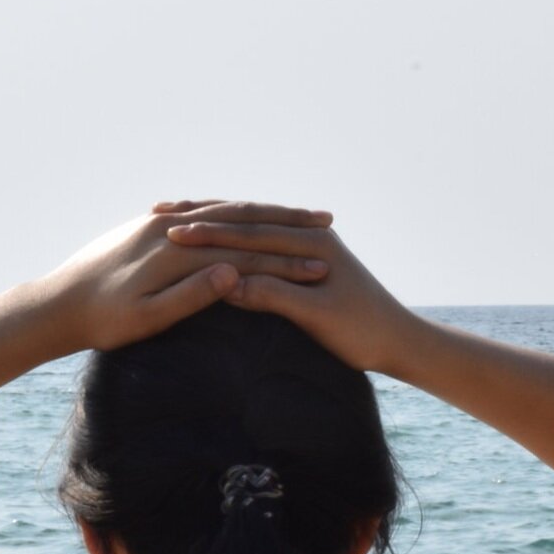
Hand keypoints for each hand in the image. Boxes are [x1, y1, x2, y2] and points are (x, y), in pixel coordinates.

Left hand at [39, 201, 334, 354]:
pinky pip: (200, 217)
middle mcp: (169, 226)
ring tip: (299, 217)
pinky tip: (249, 227)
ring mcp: (156, 223)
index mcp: (175, 247)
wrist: (55, 305)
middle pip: (240, 216)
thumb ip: (191, 294)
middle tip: (328, 218)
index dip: (287, 252)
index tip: (327, 259)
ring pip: (222, 213)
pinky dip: (231, 218)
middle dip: (284, 217)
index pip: (245, 243)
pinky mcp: (148, 229)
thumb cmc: (102, 321)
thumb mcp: (148, 317)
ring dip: (262, 213)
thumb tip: (233, 273)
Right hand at [163, 217, 423, 375]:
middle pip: (245, 221)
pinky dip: (227, 238)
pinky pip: (255, 242)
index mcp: (312, 242)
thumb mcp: (316, 316)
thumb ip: (273, 295)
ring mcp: (306, 244)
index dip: (208, 234)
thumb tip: (228, 282)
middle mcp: (309, 234)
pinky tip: (203, 240)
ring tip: (169, 216)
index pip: (249, 233)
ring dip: (210, 221)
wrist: (397, 340)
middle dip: (202, 218)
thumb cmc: (360, 332)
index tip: (170, 234)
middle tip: (156, 214)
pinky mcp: (302, 260)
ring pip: (248, 227)